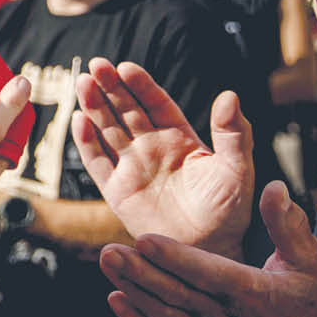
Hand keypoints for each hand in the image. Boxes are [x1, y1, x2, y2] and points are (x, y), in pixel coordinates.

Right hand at [73, 58, 251, 257]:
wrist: (211, 251)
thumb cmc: (229, 211)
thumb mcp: (237, 169)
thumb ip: (234, 133)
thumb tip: (230, 96)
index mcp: (179, 138)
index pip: (155, 103)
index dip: (140, 85)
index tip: (126, 68)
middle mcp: (152, 148)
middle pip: (125, 110)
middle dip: (110, 87)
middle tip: (97, 65)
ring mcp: (132, 168)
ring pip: (107, 130)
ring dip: (94, 106)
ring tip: (82, 83)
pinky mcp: (117, 191)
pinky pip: (98, 162)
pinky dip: (87, 142)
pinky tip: (79, 121)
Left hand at [99, 180, 316, 316]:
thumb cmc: (311, 307)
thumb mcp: (310, 264)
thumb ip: (289, 226)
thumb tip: (275, 187)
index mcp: (250, 292)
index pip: (206, 273)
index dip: (174, 258)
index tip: (144, 239)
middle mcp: (224, 316)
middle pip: (175, 294)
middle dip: (140, 272)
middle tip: (110, 250)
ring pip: (163, 314)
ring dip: (133, 289)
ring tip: (107, 261)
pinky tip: (114, 299)